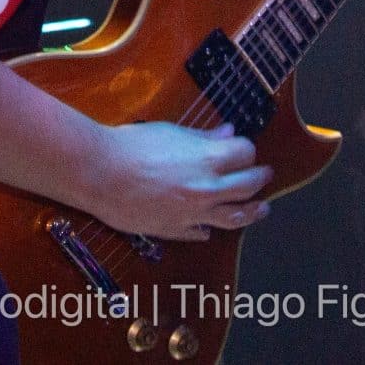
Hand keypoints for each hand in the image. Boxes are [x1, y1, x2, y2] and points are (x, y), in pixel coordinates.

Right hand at [84, 122, 271, 241]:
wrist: (100, 173)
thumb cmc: (131, 145)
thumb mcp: (171, 132)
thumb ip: (203, 137)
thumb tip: (228, 134)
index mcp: (208, 159)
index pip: (245, 153)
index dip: (245, 149)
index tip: (243, 148)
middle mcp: (207, 188)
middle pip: (249, 186)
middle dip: (260, 178)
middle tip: (265, 175)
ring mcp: (193, 213)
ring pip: (235, 217)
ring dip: (253, 211)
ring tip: (261, 209)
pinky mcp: (175, 230)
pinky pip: (201, 232)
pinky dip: (208, 229)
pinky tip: (210, 228)